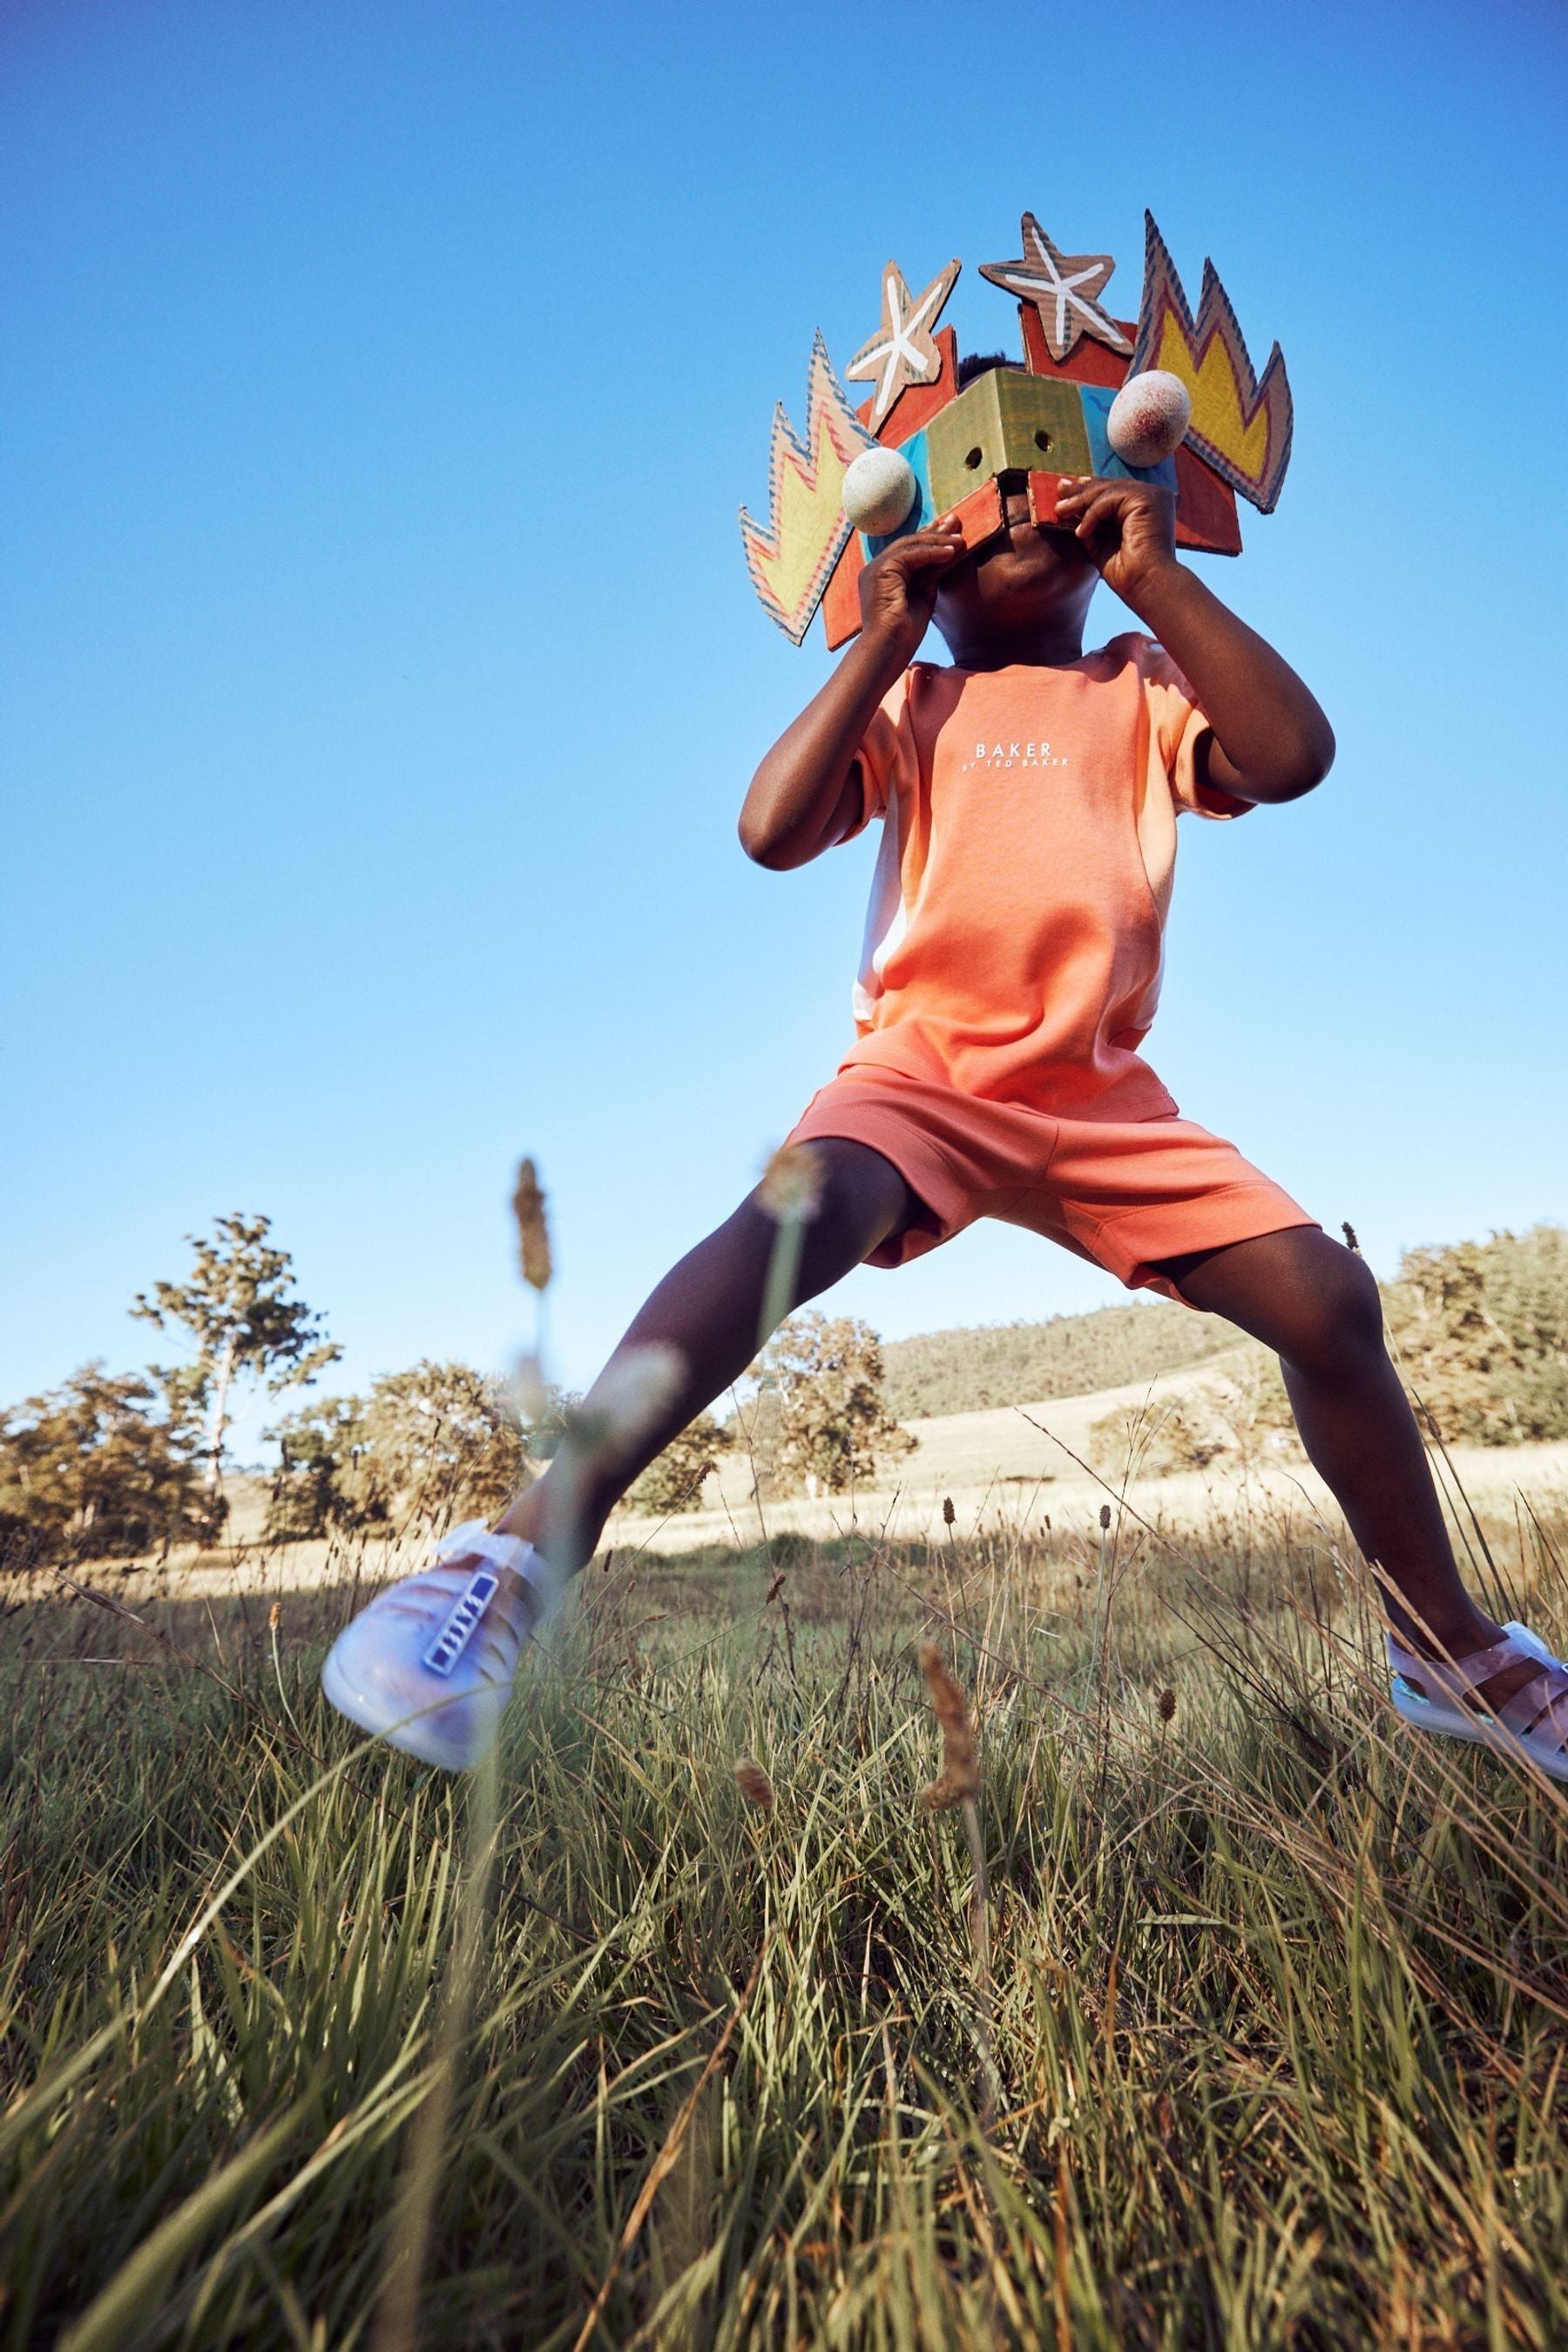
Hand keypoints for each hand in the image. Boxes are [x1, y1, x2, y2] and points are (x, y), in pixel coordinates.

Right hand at [856, 515, 965, 663]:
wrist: (888, 651)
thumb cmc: (904, 634)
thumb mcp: (922, 598)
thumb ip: (929, 577)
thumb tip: (946, 556)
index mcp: (882, 577)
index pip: (906, 550)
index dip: (928, 538)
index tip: (949, 530)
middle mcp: (874, 569)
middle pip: (907, 542)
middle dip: (934, 532)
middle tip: (956, 522)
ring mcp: (875, 569)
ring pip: (909, 545)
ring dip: (937, 540)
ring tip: (959, 537)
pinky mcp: (880, 572)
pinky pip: (910, 554)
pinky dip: (932, 552)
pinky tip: (951, 551)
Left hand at [1052, 476, 1177, 610]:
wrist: (1146, 586)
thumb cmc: (1127, 573)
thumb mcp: (1101, 543)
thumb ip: (1090, 524)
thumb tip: (1067, 509)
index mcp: (1146, 506)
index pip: (1115, 492)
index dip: (1090, 491)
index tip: (1067, 494)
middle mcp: (1154, 496)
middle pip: (1111, 486)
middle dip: (1082, 490)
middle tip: (1059, 489)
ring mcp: (1152, 496)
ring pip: (1108, 490)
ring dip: (1081, 500)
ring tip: (1060, 510)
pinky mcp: (1147, 500)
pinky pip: (1110, 499)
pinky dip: (1092, 514)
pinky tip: (1082, 532)